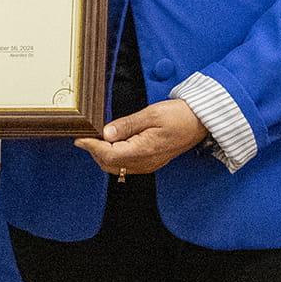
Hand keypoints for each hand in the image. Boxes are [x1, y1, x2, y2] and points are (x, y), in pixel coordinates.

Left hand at [74, 99, 208, 177]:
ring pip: (117, 167)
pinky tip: (113, 143)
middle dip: (95, 151)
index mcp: (144, 151)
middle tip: (86, 136)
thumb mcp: (151, 114)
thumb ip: (127, 125)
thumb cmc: (179, 116)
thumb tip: (106, 132)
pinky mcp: (151, 162)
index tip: (80, 138)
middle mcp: (145, 163)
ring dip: (104, 155)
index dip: (92, 147)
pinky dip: (115, 156)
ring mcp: (148, 164)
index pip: (109, 155)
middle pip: (110, 164)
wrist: (201, 121)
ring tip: (96, 138)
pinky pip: (127, 165)